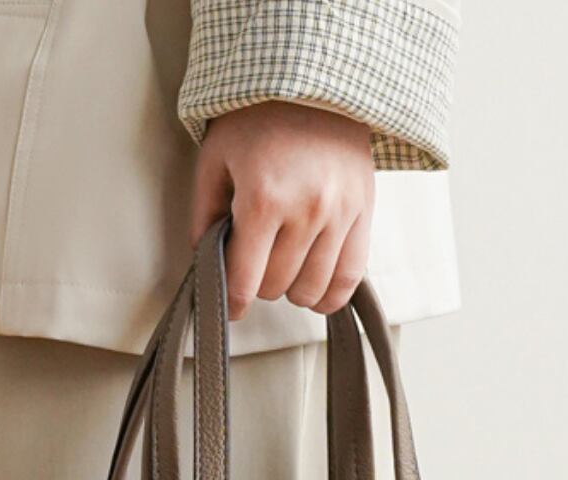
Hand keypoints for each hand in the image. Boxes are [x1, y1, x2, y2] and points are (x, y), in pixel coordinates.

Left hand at [191, 102, 375, 319]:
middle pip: (277, 287)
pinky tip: (315, 291)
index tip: (230, 309)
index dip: (233, 302)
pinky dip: (329, 296)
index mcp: (263, 198)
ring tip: (284, 271)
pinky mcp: (363, 215)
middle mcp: (306, 211)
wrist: (314, 83)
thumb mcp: (216, 159)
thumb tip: (205, 263)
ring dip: (292, 291)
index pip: (245, 279)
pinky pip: (349, 279)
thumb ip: (204, 215)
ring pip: (312, 291)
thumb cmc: (259, 119)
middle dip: (259, 283)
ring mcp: (339, 216)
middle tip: (253, 264)